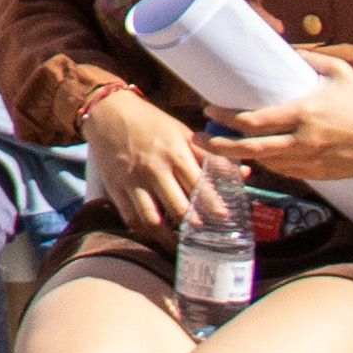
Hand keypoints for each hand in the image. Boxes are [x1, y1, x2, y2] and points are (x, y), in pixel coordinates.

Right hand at [80, 91, 237, 245]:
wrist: (108, 110)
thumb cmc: (151, 122)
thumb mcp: (182, 132)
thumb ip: (210, 156)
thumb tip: (244, 173)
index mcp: (175, 153)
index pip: (200, 188)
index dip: (215, 208)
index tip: (225, 220)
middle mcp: (155, 169)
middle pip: (179, 209)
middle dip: (194, 226)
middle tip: (204, 236)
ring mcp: (133, 180)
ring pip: (153, 220)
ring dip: (169, 236)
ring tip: (180, 242)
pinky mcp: (115, 187)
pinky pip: (131, 217)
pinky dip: (144, 230)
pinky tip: (155, 233)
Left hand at [215, 57, 352, 188]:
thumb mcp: (337, 70)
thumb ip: (305, 58)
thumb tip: (280, 48)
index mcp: (305, 113)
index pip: (254, 122)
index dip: (226, 119)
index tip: (209, 111)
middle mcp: (305, 141)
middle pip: (251, 150)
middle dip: (219, 147)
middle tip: (196, 139)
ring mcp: (312, 161)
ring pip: (266, 164)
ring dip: (242, 157)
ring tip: (222, 146)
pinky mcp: (321, 175)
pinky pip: (286, 172)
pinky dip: (268, 164)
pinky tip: (257, 155)